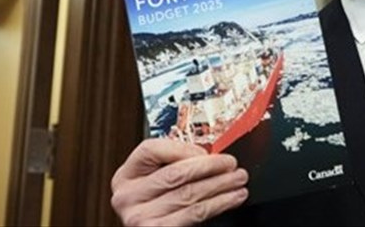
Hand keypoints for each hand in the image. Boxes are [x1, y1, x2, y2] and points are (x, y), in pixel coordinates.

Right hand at [111, 139, 248, 225]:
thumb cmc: (156, 206)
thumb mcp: (156, 181)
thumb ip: (173, 166)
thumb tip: (210, 155)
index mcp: (126, 176)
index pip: (151, 149)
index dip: (182, 148)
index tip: (206, 151)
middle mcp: (127, 196)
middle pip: (175, 173)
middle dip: (210, 166)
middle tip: (231, 163)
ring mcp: (139, 217)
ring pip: (189, 193)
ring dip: (220, 184)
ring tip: (238, 179)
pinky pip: (194, 213)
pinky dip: (219, 203)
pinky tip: (232, 198)